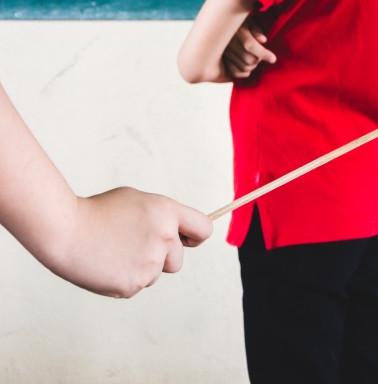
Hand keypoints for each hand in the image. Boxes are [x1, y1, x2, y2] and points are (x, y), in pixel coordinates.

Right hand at [48, 187, 212, 298]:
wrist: (64, 231)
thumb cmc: (97, 212)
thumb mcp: (137, 201)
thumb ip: (163, 216)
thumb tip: (180, 232)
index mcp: (167, 213)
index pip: (203, 229)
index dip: (195, 236)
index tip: (187, 240)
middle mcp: (164, 238)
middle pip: (178, 259)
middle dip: (162, 257)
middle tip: (133, 245)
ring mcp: (150, 263)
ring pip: (157, 274)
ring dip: (143, 268)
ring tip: (116, 253)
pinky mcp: (133, 284)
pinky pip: (137, 285)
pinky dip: (124, 279)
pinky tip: (107, 265)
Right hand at [222, 19, 276, 78]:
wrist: (222, 23)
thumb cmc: (240, 21)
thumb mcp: (249, 20)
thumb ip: (256, 29)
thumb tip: (263, 40)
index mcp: (235, 30)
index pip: (250, 45)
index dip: (264, 54)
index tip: (273, 59)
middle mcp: (227, 43)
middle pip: (248, 59)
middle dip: (260, 60)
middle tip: (263, 55)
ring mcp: (223, 53)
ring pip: (243, 67)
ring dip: (254, 66)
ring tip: (256, 58)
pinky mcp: (222, 60)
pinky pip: (235, 72)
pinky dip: (245, 73)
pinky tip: (250, 66)